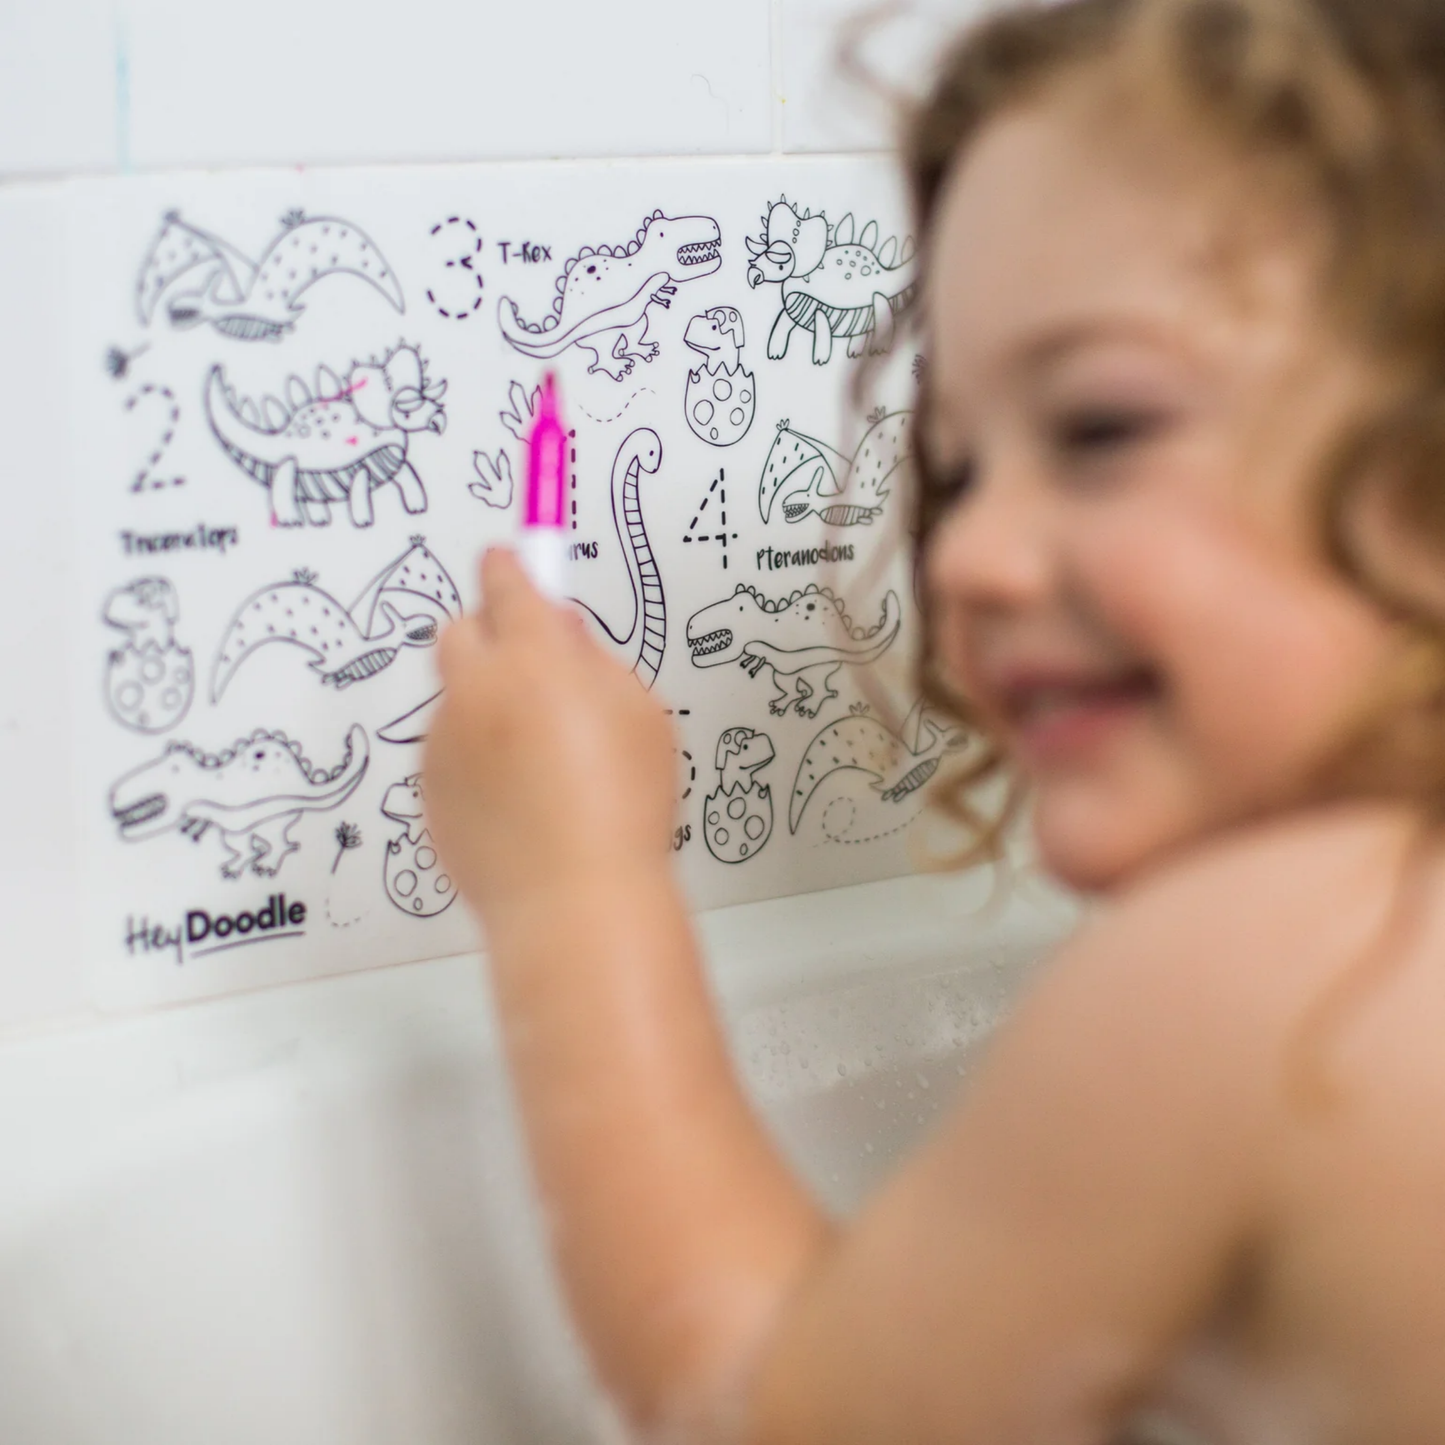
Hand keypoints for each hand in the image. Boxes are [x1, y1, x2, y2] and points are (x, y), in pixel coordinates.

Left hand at [423, 549, 677, 928]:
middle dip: (488, 635)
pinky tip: (520, 799)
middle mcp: (477, 688)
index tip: (510, 560)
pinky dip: (474, 760)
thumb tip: (562, 630)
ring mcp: (445, 740)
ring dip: (485, 706)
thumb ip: (594, 660)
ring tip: (541, 761)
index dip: (511, 567)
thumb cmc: (623, 805)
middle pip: (459, 630)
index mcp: (535, 656)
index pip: (508, 582)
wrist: (572, 896)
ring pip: (455, 698)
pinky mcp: (429, 788)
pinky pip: (448, 753)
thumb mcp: (639, 714)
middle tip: (530, 667)